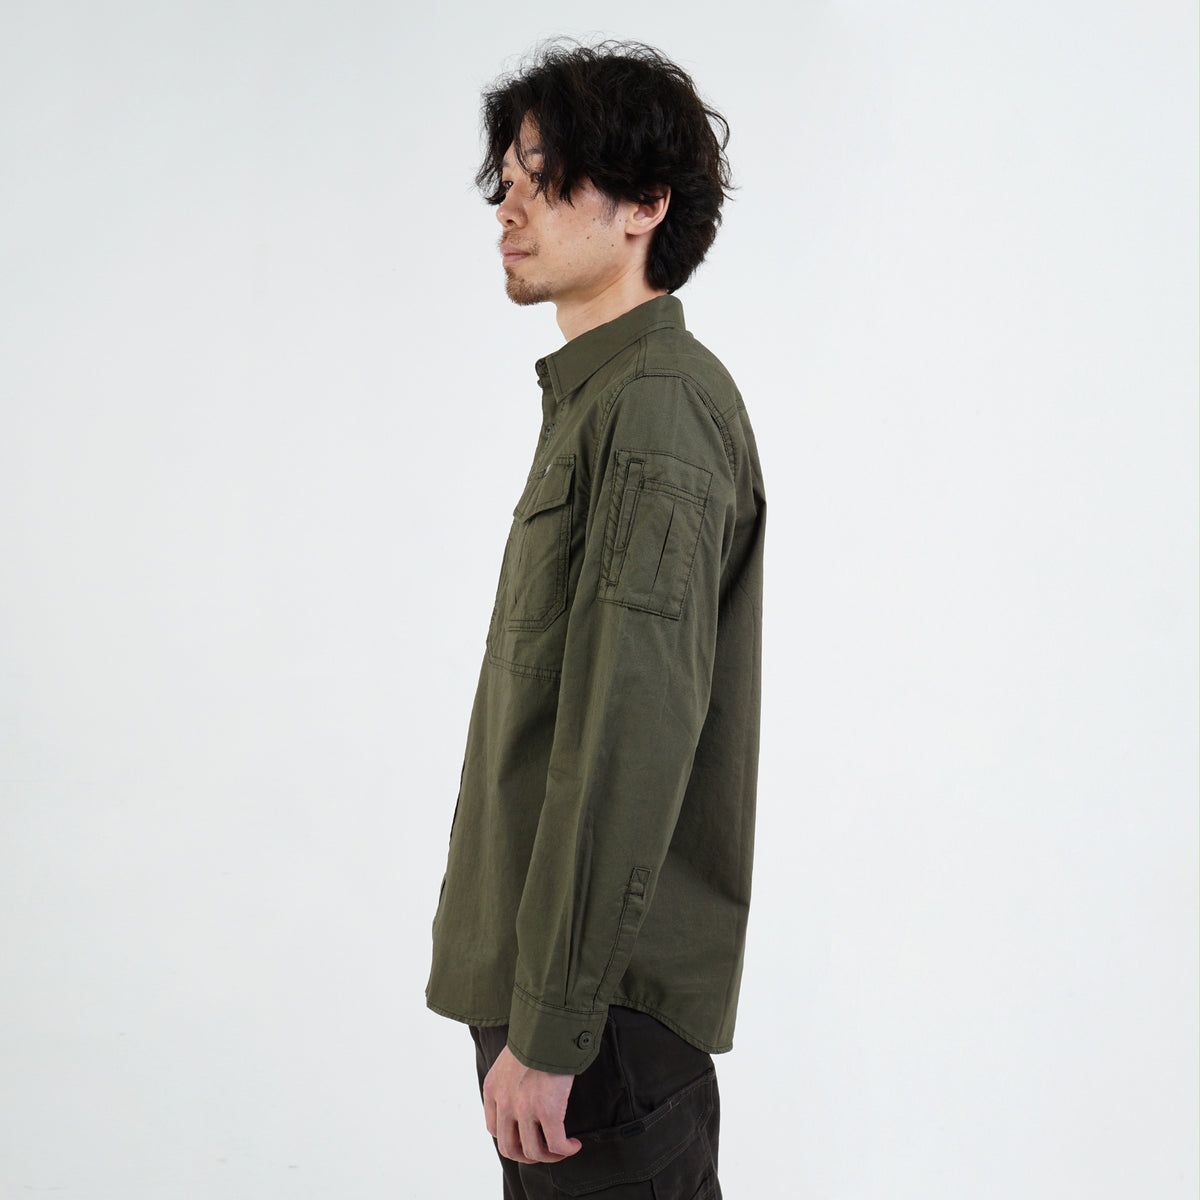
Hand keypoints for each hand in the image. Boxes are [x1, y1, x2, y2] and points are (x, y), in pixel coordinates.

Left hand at [482, 1044, 582, 1163]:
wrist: (550, 1024)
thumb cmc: (536, 1036)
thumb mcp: (510, 1059)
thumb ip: (510, 1081)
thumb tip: (524, 1095)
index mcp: (492, 1089)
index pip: (494, 1130)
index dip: (511, 1140)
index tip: (527, 1138)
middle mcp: (504, 1102)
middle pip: (510, 1148)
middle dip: (527, 1156)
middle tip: (544, 1151)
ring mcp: (525, 1108)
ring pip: (533, 1151)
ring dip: (549, 1156)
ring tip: (562, 1149)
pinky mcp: (548, 1110)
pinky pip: (556, 1144)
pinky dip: (566, 1150)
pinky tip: (574, 1145)